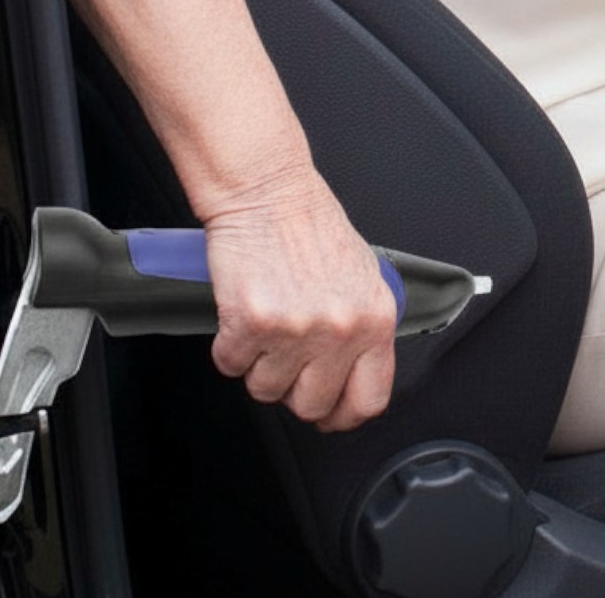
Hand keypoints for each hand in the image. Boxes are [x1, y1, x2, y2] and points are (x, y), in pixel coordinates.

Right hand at [202, 172, 396, 430]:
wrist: (268, 190)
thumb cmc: (309, 225)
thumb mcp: (360, 276)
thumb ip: (362, 328)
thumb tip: (353, 375)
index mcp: (375, 318)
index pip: (369, 400)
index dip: (343, 413)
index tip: (329, 411)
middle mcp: (340, 328)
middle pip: (311, 404)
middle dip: (293, 386)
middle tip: (287, 353)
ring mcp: (296, 328)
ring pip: (266, 389)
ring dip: (258, 363)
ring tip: (266, 322)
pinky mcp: (252, 322)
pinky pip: (231, 364)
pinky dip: (229, 345)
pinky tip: (242, 311)